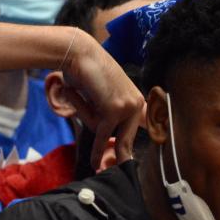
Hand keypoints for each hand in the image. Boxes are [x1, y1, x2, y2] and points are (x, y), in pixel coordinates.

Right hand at [59, 29, 145, 168]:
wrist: (78, 51)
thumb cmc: (85, 71)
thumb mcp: (101, 95)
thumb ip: (108, 113)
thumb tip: (107, 134)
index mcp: (136, 99)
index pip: (141, 126)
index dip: (136, 142)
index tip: (136, 158)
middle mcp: (136, 102)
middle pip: (127, 136)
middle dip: (120, 152)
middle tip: (118, 168)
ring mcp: (127, 106)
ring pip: (106, 131)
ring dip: (86, 116)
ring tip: (78, 93)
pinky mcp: (114, 109)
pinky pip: (103, 133)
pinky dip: (96, 149)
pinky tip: (94, 163)